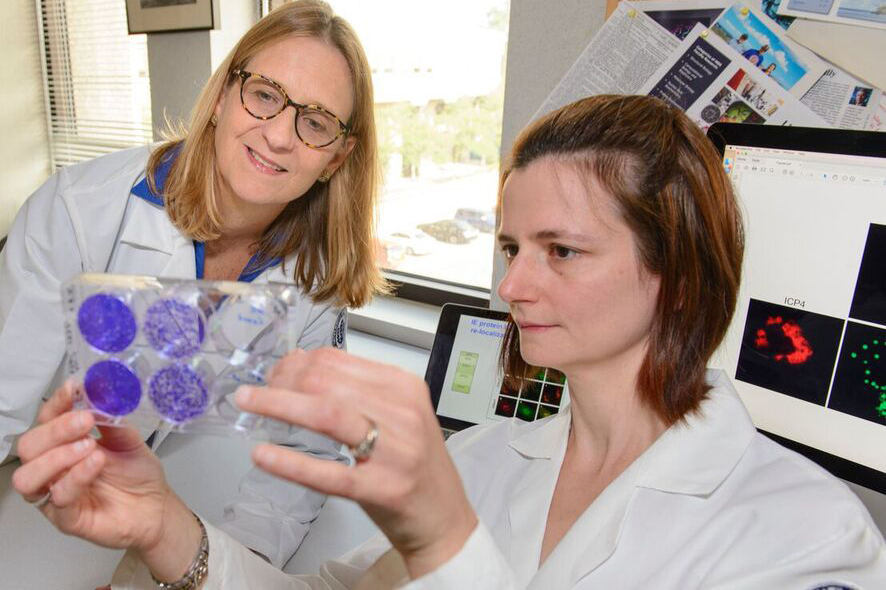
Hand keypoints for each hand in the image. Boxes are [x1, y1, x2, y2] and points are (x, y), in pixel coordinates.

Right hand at [11, 381, 196, 576]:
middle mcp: (54, 469)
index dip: (56, 403)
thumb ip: (112, 419)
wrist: (157, 506)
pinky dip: (76, 477)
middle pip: (29, 446)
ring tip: (88, 446)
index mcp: (65, 444)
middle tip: (85, 421)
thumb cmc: (138, 474)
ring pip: (27, 477)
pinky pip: (58, 498)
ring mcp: (56, 494)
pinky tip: (96, 463)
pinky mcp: (67, 518)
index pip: (46, 421)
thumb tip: (100, 395)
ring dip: (55, 456)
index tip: (74, 389)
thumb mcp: (129, 438)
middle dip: (55, 430)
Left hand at [236, 348, 477, 578]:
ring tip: (249, 405)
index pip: (337, 360)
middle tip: (255, 392)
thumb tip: (301, 365)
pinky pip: (328, 472)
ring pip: (326, 415)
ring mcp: (394, 451)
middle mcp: (402, 412)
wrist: (444, 516)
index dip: (296, 363)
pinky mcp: (382, 489)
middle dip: (282, 381)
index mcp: (403, 386)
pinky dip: (290, 462)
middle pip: (327, 382)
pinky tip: (263, 454)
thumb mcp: (397, 414)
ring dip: (279, 405)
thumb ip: (356, 389)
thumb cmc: (415, 464)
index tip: (275, 372)